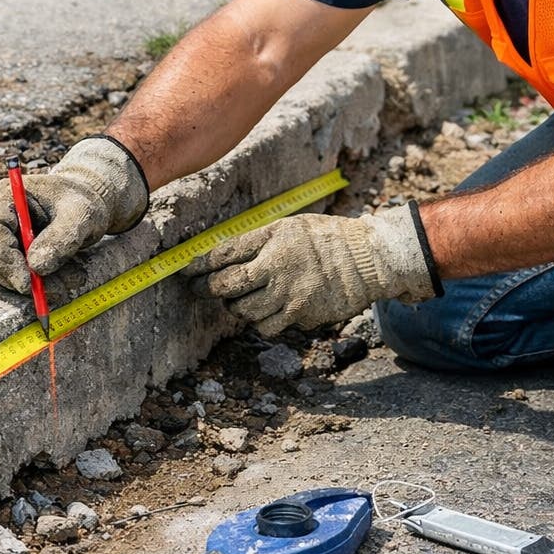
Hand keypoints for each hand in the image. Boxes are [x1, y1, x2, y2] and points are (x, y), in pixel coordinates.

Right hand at [0, 137, 148, 291]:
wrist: (84, 205)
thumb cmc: (80, 203)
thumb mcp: (80, 215)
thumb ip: (61, 237)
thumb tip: (36, 266)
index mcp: (6, 196)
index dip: (6, 260)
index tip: (26, 283)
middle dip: (23, 277)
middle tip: (59, 288)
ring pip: (2, 272)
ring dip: (35, 284)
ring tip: (74, 279)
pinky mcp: (7, 255)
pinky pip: (14, 277)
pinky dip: (40, 284)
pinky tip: (67, 278)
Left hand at [182, 204, 439, 335]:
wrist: (368, 260)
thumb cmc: (328, 241)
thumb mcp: (293, 227)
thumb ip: (260, 241)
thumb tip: (222, 257)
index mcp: (273, 237)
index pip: (223, 253)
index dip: (198, 264)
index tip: (185, 271)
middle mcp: (277, 264)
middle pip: (226, 285)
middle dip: (210, 289)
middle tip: (206, 289)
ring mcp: (288, 292)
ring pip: (243, 311)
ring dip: (238, 308)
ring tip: (245, 300)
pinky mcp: (300, 314)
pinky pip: (266, 326)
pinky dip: (262, 322)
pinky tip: (269, 312)